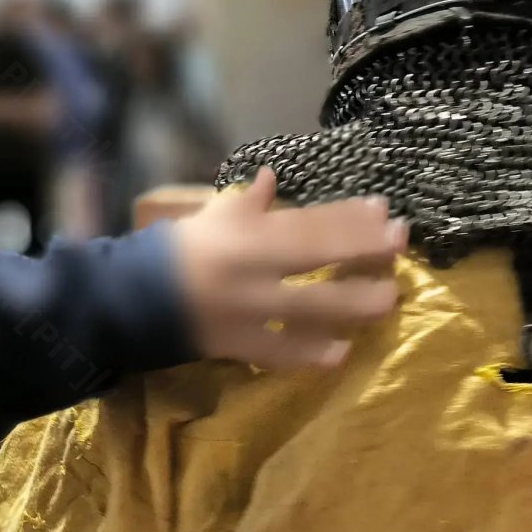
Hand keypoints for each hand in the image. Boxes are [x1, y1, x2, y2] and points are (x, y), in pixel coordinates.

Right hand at [174, 169, 407, 367]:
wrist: (131, 299)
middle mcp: (253, 270)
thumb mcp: (210, 216)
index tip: (383, 212)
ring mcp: (248, 312)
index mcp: (246, 233)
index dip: (349, 217)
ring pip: (310, 309)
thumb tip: (271, 177)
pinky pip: (280, 354)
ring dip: (353, 304)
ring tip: (388, 299)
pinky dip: (311, 355)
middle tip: (400, 243)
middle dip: (363, 250)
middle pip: (318, 257)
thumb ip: (246, 201)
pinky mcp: (240, 346)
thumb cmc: (176, 251)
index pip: (309, 222)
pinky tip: (342, 352)